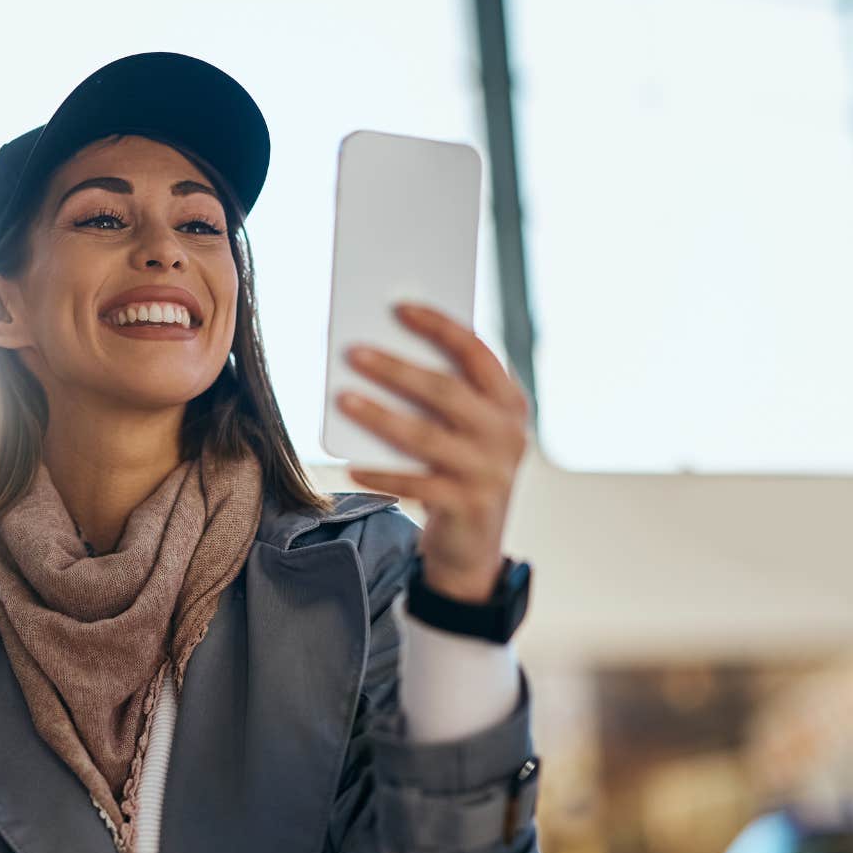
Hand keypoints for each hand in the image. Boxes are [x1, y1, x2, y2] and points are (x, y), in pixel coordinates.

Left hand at [336, 301, 530, 602]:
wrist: (474, 545)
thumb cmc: (458, 468)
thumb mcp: (463, 429)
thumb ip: (441, 394)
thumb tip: (380, 352)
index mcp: (509, 402)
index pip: (476, 352)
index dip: (439, 326)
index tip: (399, 306)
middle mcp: (507, 434)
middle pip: (446, 391)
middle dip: (397, 368)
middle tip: (353, 352)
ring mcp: (490, 471)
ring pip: (426, 437)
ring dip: (380, 415)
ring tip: (343, 399)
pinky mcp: (467, 506)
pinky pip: (415, 484)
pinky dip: (381, 474)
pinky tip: (350, 466)